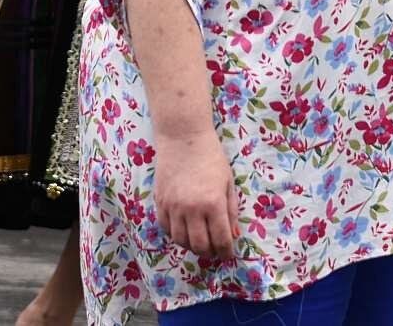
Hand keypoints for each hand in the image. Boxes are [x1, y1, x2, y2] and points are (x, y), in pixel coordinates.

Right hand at [153, 132, 238, 258]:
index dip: (226, 252)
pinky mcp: (160, 203)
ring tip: (200, 242)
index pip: (221, 239)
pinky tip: (184, 231)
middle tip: (215, 251)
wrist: (183, 137)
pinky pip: (166, 229)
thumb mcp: (228, 182)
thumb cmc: (211, 157)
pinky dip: (176, 235)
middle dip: (210, 252)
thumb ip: (231, 210)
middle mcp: (192, 209)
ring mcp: (173, 207)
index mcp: (213, 203)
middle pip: (200, 245)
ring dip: (192, 246)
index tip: (228, 254)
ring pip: (181, 241)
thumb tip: (233, 235)